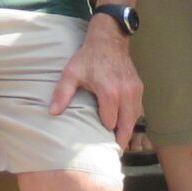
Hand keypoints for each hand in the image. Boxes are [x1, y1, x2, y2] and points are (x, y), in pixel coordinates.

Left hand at [52, 17, 142, 147]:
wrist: (109, 39)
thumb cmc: (89, 57)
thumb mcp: (72, 73)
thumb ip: (62, 94)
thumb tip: (52, 113)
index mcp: (109, 93)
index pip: (110, 123)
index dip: (103, 133)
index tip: (97, 142)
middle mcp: (125, 94)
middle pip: (127, 126)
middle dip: (119, 139)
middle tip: (111, 151)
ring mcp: (135, 91)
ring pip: (135, 120)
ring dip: (127, 130)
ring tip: (117, 140)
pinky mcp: (139, 88)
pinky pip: (139, 110)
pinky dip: (132, 119)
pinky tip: (124, 124)